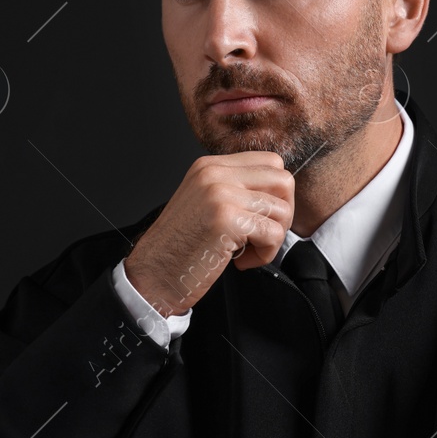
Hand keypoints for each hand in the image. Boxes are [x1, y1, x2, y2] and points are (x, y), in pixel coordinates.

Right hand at [123, 152, 294, 316]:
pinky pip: (273, 234)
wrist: (153, 275)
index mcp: (210, 166)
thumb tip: (277, 194)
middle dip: (282, 214)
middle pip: (283, 180)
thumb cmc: (179, 248)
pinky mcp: (227, 220)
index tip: (261, 217)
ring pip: (282, 209)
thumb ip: (234, 190)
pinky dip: (266, 254)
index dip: (276, 194)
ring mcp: (221, 194)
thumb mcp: (204, 203)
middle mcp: (215, 174)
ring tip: (248, 251)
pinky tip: (241, 261)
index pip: (270, 162)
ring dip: (273, 238)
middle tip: (261, 236)